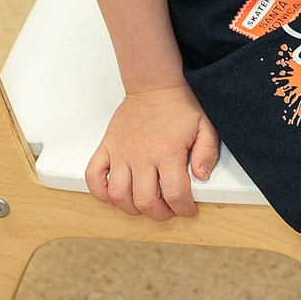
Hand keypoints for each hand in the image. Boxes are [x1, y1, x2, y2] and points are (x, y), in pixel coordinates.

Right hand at [87, 83, 218, 220]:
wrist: (154, 85)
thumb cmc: (179, 106)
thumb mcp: (205, 125)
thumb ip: (207, 152)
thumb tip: (201, 177)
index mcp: (168, 152)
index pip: (174, 193)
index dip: (183, 208)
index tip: (187, 209)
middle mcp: (142, 156)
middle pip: (144, 201)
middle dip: (159, 214)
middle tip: (168, 210)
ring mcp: (121, 153)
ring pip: (118, 195)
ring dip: (131, 208)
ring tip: (145, 204)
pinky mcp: (106, 148)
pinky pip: (93, 176)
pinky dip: (100, 192)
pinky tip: (113, 196)